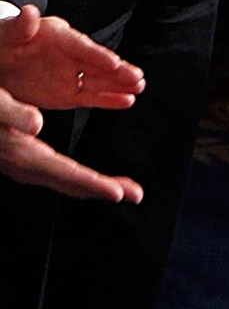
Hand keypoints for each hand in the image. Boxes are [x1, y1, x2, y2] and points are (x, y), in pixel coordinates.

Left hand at [0, 5, 143, 108]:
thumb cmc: (3, 42)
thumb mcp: (8, 34)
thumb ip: (21, 27)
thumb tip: (29, 12)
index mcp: (59, 38)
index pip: (81, 47)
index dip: (97, 55)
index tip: (113, 62)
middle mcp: (71, 56)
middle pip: (98, 64)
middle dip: (118, 71)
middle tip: (137, 77)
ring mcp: (70, 76)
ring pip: (99, 82)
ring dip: (120, 85)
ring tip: (139, 87)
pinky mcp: (67, 94)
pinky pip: (89, 98)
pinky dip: (108, 100)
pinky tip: (126, 101)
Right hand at [0, 95, 143, 201]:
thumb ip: (12, 114)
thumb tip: (36, 125)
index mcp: (19, 151)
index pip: (64, 172)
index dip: (92, 183)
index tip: (119, 193)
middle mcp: (19, 163)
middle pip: (67, 182)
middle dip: (102, 189)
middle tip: (136, 194)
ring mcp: (15, 164)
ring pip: (60, 180)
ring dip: (90, 185)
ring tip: (120, 188)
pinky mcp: (14, 158)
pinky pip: (49, 173)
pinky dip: (72, 178)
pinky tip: (82, 178)